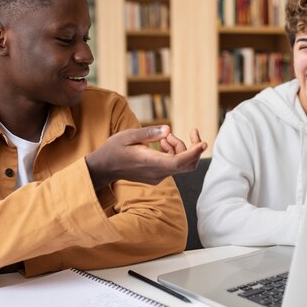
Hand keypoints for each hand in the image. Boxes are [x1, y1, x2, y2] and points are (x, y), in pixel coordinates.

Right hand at [86, 125, 206, 188]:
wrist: (103, 168)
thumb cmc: (114, 149)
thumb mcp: (128, 136)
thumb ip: (149, 133)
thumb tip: (168, 129)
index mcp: (150, 162)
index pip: (178, 162)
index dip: (193, 153)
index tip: (203, 142)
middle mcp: (156, 173)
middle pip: (186, 164)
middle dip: (191, 147)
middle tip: (184, 132)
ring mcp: (157, 177)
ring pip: (180, 164)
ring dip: (178, 148)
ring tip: (163, 138)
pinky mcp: (156, 176)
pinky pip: (173, 166)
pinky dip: (173, 153)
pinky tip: (161, 144)